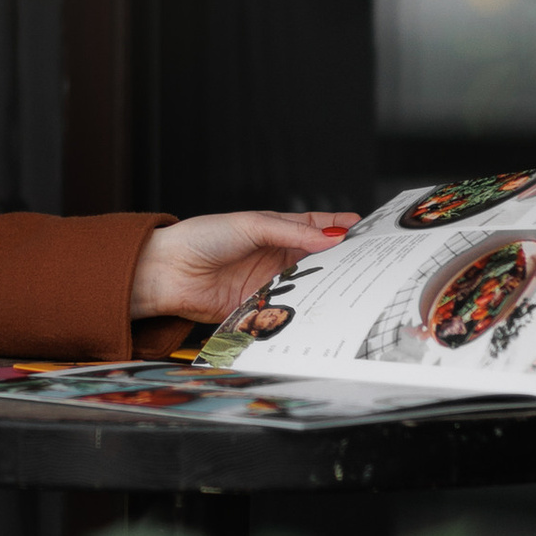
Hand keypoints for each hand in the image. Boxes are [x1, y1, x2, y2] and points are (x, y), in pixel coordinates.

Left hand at [129, 211, 353, 329]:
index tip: (366, 230)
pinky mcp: (258, 307)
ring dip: (324, 287)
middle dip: (340, 261)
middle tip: (367, 263)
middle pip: (316, 260)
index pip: (315, 228)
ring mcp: (268, 282)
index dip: (339, 229)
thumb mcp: (251, 225)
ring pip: (306, 286)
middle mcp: (274, 256)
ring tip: (349, 286)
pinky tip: (317, 308)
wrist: (167, 271)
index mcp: (274, 230)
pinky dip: (301, 310)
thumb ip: (290, 233)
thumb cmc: (201, 238)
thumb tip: (328, 238)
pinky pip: (286, 310)